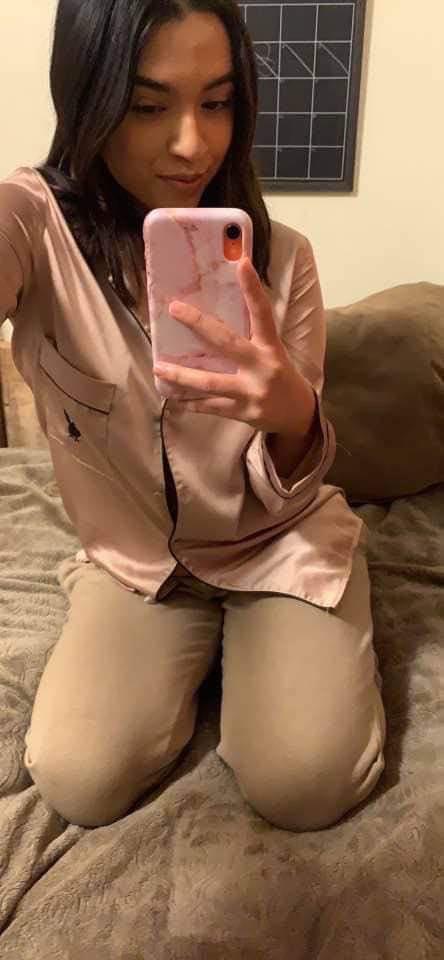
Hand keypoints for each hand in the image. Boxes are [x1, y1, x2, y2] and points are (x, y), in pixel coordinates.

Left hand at [153, 256, 314, 435]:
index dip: (253, 288)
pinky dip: (190, 402)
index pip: (262, 313)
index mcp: (271, 347)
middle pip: (227, 343)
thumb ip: (250, 336)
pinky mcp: (242, 413)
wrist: (297, 415)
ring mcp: (251, 392)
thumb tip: (215, 316)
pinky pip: (210, 406)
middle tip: (175, 309)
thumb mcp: (272, 352)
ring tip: (158, 367)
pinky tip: (173, 396)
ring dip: (181, 375)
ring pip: (210, 383)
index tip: (242, 263)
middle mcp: (261, 367)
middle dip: (198, 324)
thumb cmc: (279, 375)